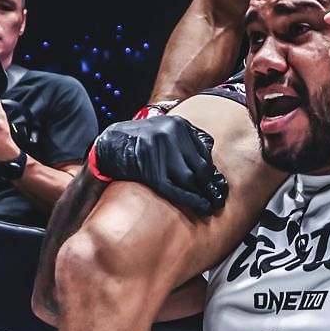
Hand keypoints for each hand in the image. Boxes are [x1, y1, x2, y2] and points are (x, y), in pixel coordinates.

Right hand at [90, 116, 227, 215]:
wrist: (110, 142)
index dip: (212, 173)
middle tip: (218, 198)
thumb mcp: (167, 130)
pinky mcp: (148, 169)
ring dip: (202, 194)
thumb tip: (211, 164)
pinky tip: (200, 206)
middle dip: (210, 185)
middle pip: (200, 166)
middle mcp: (170, 134)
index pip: (204, 153)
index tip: (219, 185)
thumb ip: (190, 140)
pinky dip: (189, 199)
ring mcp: (159, 151)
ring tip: (210, 204)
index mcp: (178, 124)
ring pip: (189, 178)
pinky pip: (174, 188)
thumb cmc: (142, 139)